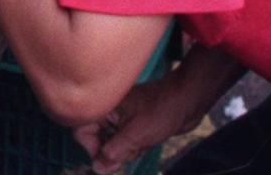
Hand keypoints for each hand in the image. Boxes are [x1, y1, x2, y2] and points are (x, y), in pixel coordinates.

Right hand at [72, 76, 202, 173]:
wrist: (188, 102)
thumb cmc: (161, 112)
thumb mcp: (136, 135)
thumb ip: (113, 153)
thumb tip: (97, 168)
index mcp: (103, 107)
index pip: (81, 130)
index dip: (90, 147)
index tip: (105, 159)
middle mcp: (107, 112)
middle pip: (96, 139)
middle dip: (113, 151)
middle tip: (132, 149)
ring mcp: (119, 118)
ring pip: (111, 143)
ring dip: (125, 150)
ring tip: (142, 143)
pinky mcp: (130, 124)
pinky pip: (123, 142)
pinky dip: (132, 148)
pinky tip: (145, 143)